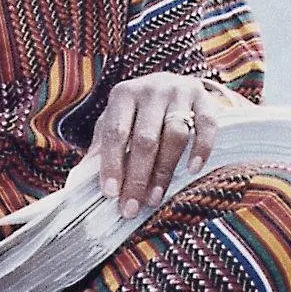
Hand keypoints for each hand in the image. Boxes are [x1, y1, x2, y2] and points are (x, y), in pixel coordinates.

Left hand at [90, 72, 219, 218]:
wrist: (174, 84)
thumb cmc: (139, 112)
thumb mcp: (117, 121)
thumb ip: (102, 146)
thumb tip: (83, 178)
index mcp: (124, 94)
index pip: (115, 132)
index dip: (112, 164)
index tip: (110, 193)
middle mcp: (151, 89)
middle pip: (145, 138)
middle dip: (137, 177)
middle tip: (131, 207)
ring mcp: (179, 91)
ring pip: (174, 134)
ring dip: (164, 171)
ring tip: (154, 198)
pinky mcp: (204, 97)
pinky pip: (207, 125)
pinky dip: (201, 148)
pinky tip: (192, 170)